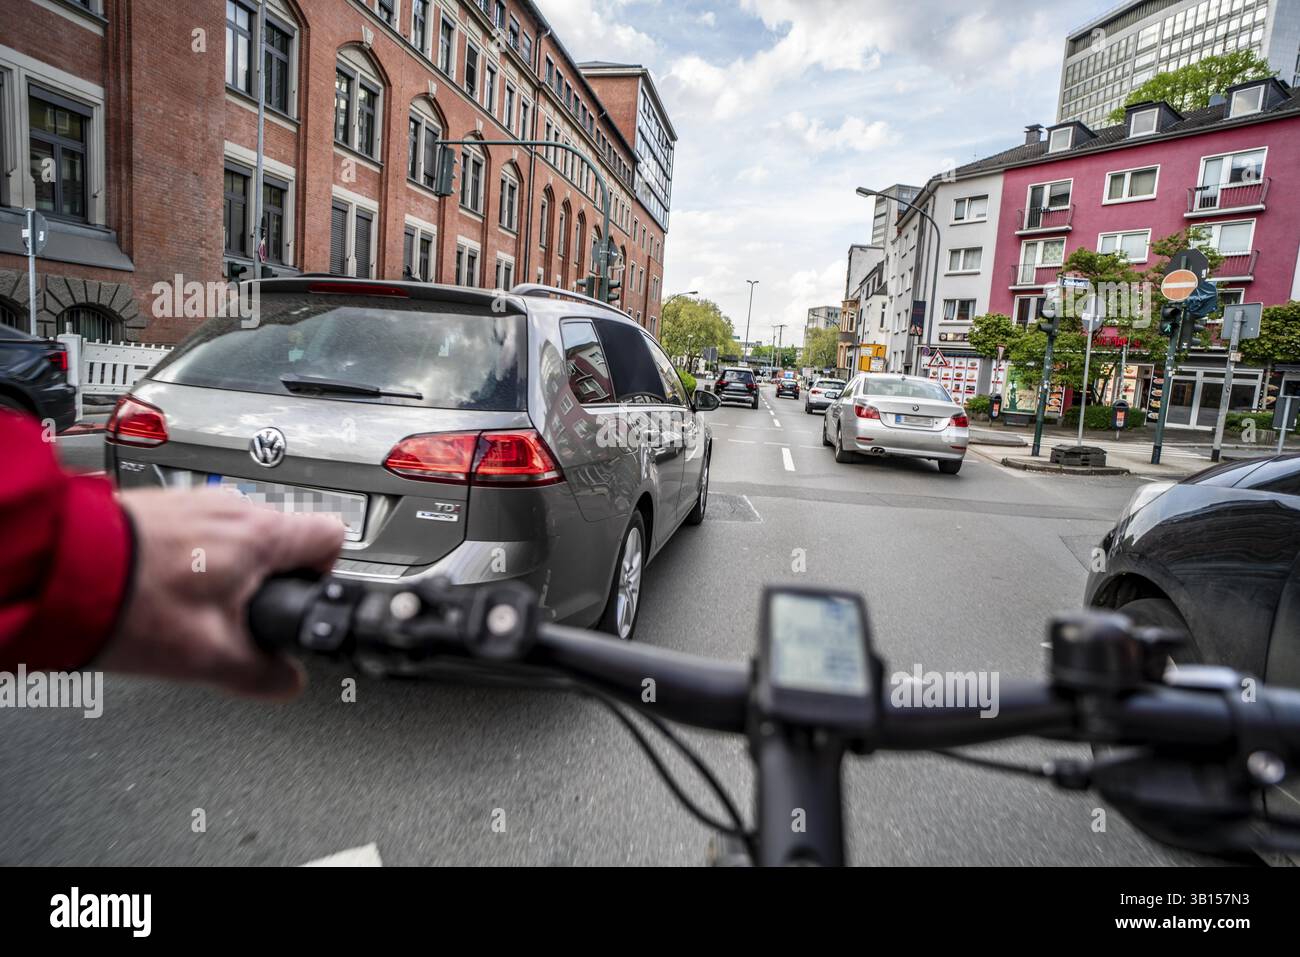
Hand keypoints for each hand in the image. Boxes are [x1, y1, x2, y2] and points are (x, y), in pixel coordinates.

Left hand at [99, 489, 344, 698]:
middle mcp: (234, 508)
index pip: (332, 538)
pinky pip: (201, 533)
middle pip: (282, 544)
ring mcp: (198, 502)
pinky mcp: (165, 505)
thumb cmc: (130, 603)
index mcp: (261, 536)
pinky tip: (163, 590)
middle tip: (234, 619)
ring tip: (190, 608)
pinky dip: (193, 560)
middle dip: (266, 584)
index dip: (323, 577)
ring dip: (228, 572)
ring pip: (238, 539)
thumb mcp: (209, 658)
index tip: (296, 603)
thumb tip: (288, 681)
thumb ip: (263, 673)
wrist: (57, 571)